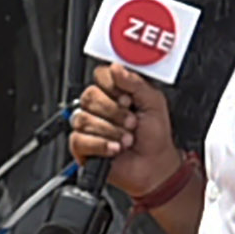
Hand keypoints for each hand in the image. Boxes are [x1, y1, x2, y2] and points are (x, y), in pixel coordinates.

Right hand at [66, 64, 181, 200]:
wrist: (155, 166)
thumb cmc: (155, 136)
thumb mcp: (153, 102)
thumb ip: (135, 82)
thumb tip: (116, 67)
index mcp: (115, 92)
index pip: (100, 75)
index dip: (112, 86)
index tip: (128, 99)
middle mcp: (99, 107)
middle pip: (89, 96)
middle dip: (114, 112)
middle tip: (131, 123)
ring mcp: (88, 126)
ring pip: (83, 118)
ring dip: (110, 131)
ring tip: (126, 140)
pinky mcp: (82, 146)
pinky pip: (79, 139)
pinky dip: (100, 145)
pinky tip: (114, 149)